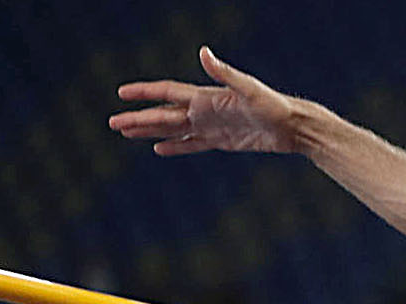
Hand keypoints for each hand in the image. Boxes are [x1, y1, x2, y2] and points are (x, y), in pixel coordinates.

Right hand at [110, 47, 302, 156]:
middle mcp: (204, 111)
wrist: (292, 126)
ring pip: (173, 130)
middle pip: (163, 115)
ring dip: (150, 131)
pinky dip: (175, 147)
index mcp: (205, 97)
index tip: (122, 93)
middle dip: (138, 118)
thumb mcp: (248, 89)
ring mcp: (211, 127)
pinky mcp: (222, 142)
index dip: (144, 92)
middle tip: (113, 123)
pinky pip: (192, 145)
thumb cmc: (273, 105)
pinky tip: (159, 149)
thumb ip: (224, 72)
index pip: (167, 93)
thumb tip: (204, 53)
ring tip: (127, 134)